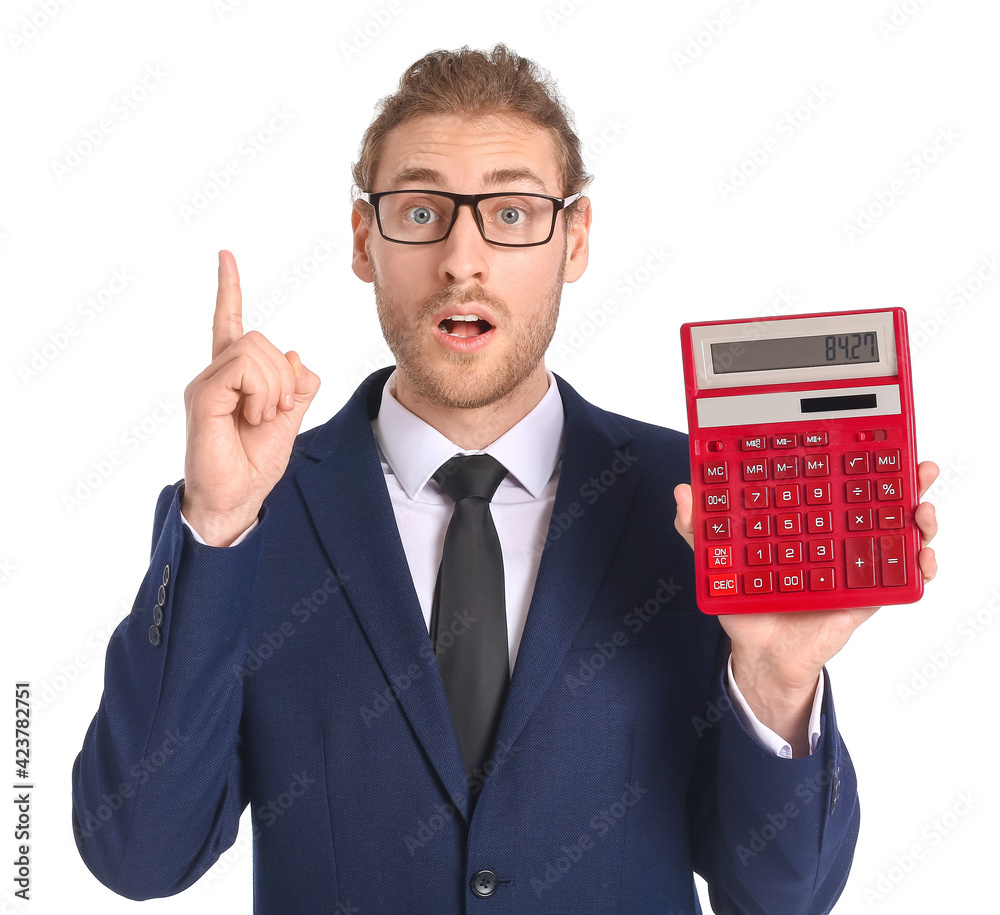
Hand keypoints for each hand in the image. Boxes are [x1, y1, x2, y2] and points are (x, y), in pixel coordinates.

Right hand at [182, 250, 320, 545]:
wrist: (236, 499)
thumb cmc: (255, 463)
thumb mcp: (290, 418)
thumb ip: (296, 385)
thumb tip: (293, 354)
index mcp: (233, 376)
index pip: (229, 324)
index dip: (229, 291)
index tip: (225, 256)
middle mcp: (215, 374)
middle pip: (259, 338)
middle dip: (282, 373)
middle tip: (278, 409)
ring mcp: (206, 383)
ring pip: (254, 349)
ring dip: (273, 385)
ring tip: (263, 417)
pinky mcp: (203, 396)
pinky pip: (242, 369)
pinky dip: (261, 392)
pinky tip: (255, 416)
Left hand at [673, 461, 939, 753]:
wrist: (760, 654)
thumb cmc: (745, 603)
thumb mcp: (716, 562)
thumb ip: (698, 529)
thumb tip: (682, 492)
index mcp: (806, 523)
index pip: (833, 483)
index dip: (855, 461)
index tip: (871, 440)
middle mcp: (835, 539)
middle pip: (877, 503)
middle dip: (902, 481)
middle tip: (915, 468)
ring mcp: (854, 566)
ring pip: (897, 534)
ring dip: (919, 518)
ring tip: (923, 511)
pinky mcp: (866, 596)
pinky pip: (900, 580)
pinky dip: (919, 567)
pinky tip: (922, 558)